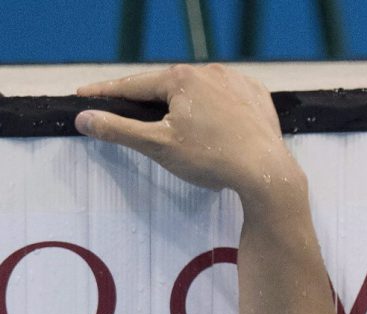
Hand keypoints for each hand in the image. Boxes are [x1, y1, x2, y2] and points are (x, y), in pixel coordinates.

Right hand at [75, 64, 293, 196]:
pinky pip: (227, 100)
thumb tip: (85, 118)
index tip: (85, 96)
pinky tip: (213, 126)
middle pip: (168, 88)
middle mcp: (211, 72)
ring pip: (199, 93)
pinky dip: (215, 110)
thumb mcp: (158, 145)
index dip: (107, 93)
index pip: (134, 85)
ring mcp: (238, 82)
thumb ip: (118, 130)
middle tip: (132, 117)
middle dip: (150, 103)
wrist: (266, 173)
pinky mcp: (257, 97)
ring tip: (180, 129)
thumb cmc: (213, 159)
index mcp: (182, 78)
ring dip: (185, 106)